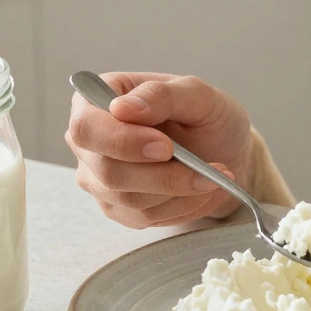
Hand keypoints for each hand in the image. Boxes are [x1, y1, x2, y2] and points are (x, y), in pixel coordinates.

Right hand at [65, 72, 252, 227]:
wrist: (224, 149)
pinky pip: (143, 217)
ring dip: (180, 191)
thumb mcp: (196, 93)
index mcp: (96, 101)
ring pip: (128, 199)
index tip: (166, 147)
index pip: (86, 127)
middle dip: (162, 176)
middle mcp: (90, 143)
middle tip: (207, 171)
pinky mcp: (117, 207)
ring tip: (215, 177)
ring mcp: (99, 179)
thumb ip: (161, 95)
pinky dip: (182, 206)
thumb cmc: (205, 114)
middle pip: (107, 171)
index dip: (122, 142)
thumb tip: (122, 108)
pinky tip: (204, 191)